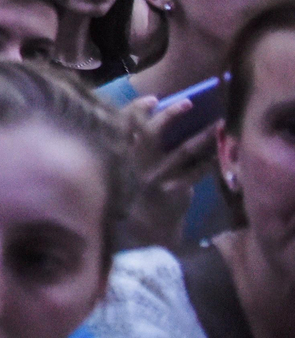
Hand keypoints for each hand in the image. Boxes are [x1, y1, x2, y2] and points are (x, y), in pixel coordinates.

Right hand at [117, 95, 217, 248]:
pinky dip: (208, 163)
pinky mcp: (172, 193)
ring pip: (181, 151)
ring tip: (216, 125)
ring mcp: (154, 178)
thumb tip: (147, 129)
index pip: (122, 125)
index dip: (136, 109)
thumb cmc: (127, 203)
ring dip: (201, 136)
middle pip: (151, 133)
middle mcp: (134, 164)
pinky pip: (195, 173)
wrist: (135, 238)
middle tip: (188, 103)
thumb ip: (129, 154)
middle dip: (170, 116)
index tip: (152, 100)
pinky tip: (218, 156)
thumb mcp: (120, 175)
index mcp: (118, 156)